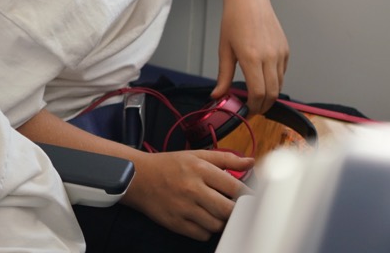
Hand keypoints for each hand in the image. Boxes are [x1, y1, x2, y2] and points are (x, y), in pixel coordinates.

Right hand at [123, 149, 253, 240]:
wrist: (138, 177)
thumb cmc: (168, 165)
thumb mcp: (196, 155)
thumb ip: (225, 158)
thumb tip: (250, 161)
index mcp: (200, 169)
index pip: (235, 187)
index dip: (248, 195)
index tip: (251, 198)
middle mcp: (193, 189)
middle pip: (228, 209)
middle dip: (236, 211)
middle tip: (236, 208)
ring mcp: (184, 208)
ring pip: (216, 225)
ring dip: (221, 221)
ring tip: (218, 212)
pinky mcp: (176, 223)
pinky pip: (202, 234)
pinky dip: (207, 230)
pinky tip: (204, 219)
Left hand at [214, 0, 287, 115]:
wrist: (249, 0)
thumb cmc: (234, 21)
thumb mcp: (224, 50)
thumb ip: (223, 76)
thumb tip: (217, 95)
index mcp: (251, 57)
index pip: (258, 93)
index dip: (253, 106)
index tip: (247, 110)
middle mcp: (269, 56)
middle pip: (272, 93)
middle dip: (263, 105)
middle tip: (253, 109)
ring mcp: (280, 53)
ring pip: (280, 85)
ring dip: (270, 94)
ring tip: (258, 96)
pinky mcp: (286, 50)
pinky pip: (283, 73)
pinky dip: (275, 81)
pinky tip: (264, 78)